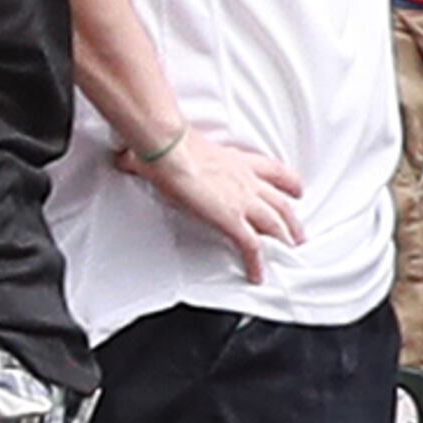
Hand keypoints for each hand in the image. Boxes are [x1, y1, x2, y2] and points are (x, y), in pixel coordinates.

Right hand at [151, 125, 302, 280]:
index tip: (297, 190)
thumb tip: (125, 154)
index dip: (288, 182)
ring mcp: (242, 200)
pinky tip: (258, 275)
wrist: (170, 151)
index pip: (272, 170)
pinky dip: (257, 263)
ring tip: (289, 252)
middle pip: (280, 201)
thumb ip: (154, 155)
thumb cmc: (168, 147)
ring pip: (275, 224)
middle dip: (292, 218)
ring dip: (284, 239)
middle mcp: (246, 179)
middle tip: (298, 232)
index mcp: (236, 160)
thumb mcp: (169, 149)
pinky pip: (251, 247)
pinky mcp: (232, 220)